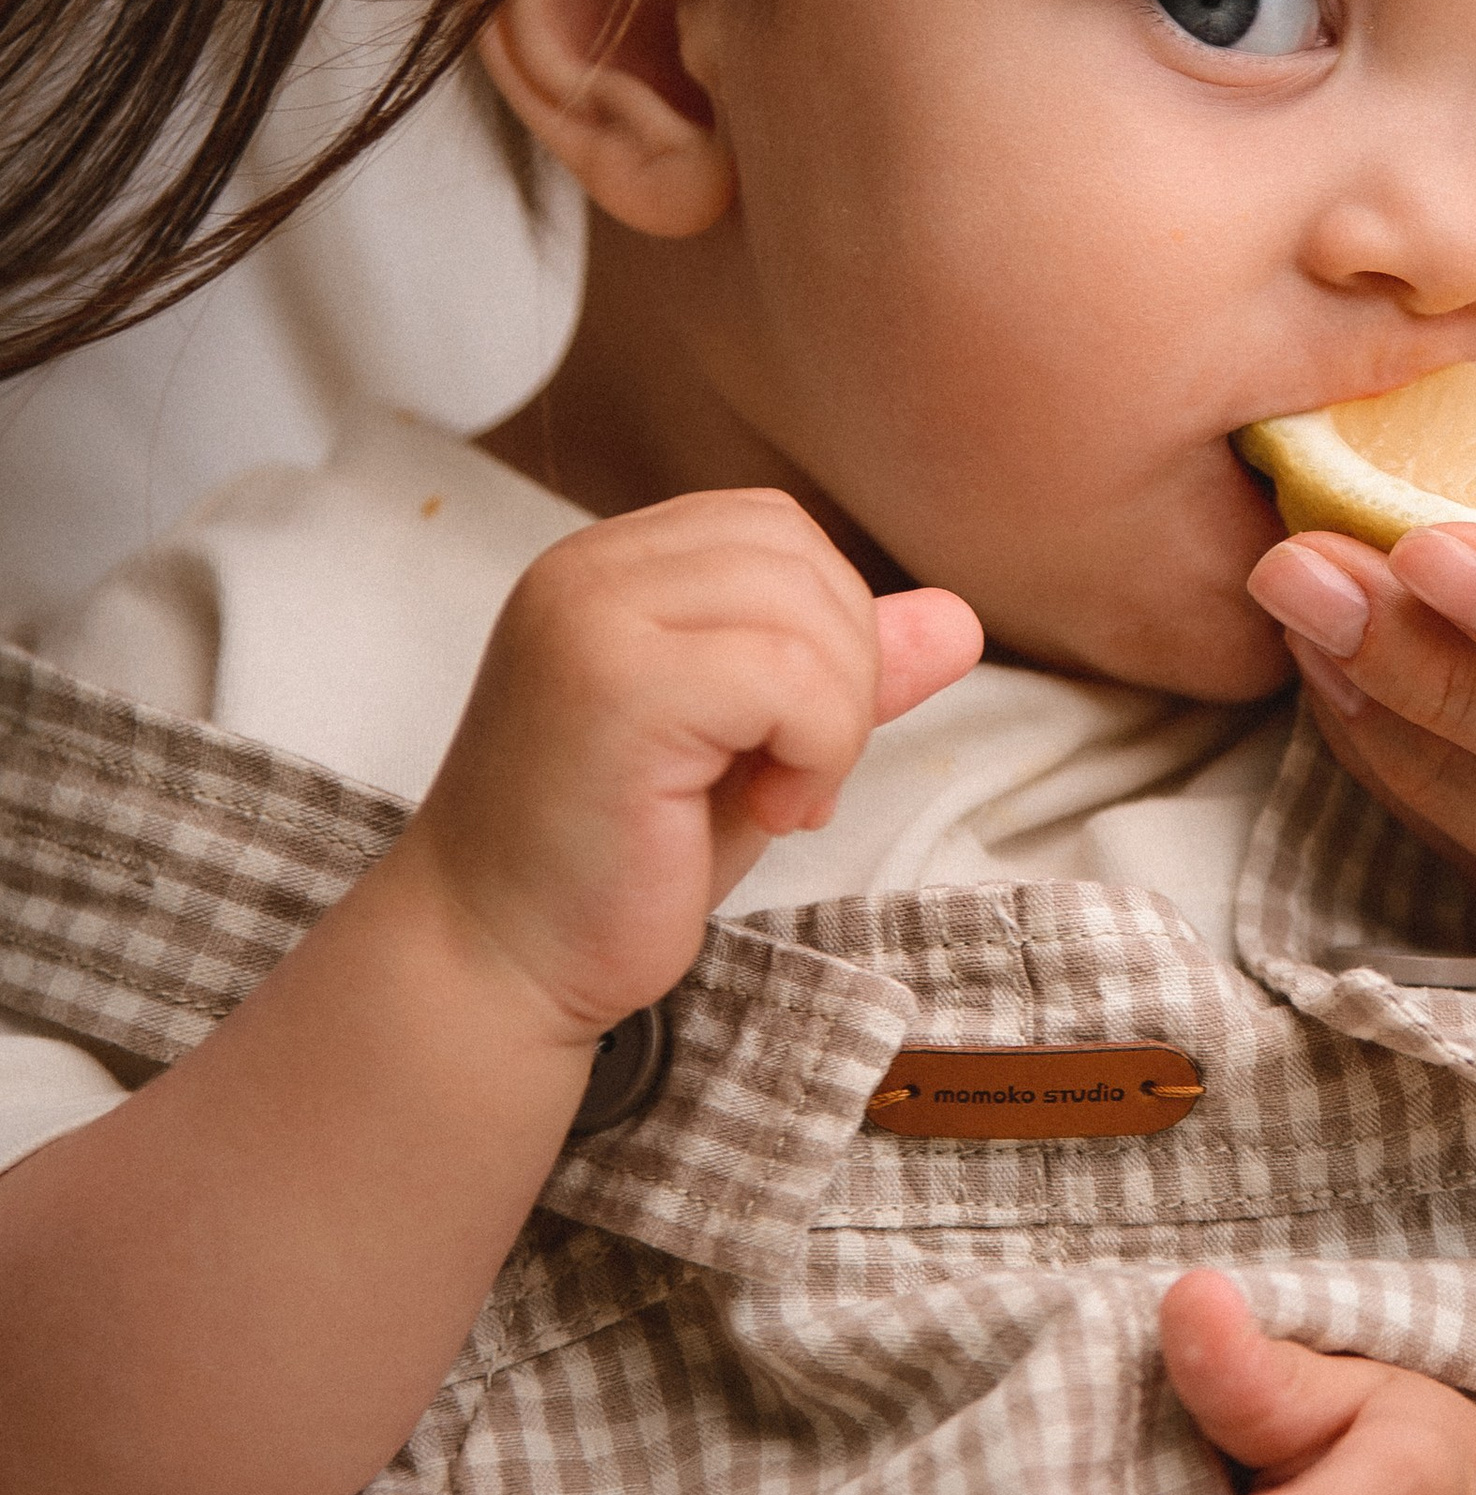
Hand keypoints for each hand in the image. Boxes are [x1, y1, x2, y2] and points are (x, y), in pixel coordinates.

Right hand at [392, 491, 980, 1043]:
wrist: (499, 965)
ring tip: (774, 798)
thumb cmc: (616, 864)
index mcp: (607, 567)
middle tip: (791, 777)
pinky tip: (764, 814)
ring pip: (809, 611)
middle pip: (801, 554)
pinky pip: (793, 678)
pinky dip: (817, 753)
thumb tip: (959, 619)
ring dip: (834, 720)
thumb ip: (842, 673)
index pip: (776, 529)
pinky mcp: (617, 687)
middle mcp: (586, 570)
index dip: (825, 628)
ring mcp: (593, 619)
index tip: (786, 739)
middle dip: (843, 670)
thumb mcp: (753, 747)